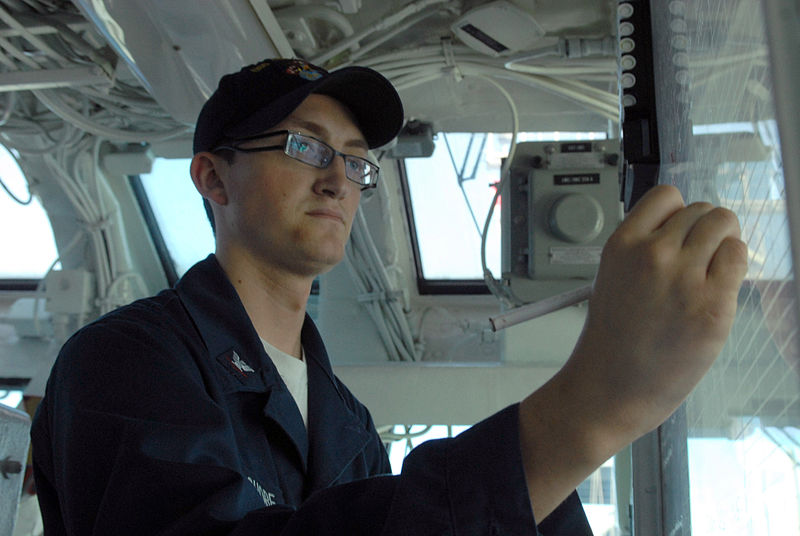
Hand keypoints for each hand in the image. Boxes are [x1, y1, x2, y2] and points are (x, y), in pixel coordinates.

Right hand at [569, 184, 747, 437]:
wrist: (609, 388)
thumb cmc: (610, 341)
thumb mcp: (612, 278)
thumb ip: (644, 250)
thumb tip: (687, 230)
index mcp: (621, 246)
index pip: (666, 196)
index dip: (678, 213)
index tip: (679, 233)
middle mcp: (652, 255)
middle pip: (702, 210)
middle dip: (705, 231)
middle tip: (699, 260)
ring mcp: (684, 279)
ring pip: (725, 226)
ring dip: (724, 244)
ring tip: (710, 273)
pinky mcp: (713, 305)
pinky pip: (738, 259)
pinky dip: (734, 267)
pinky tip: (717, 289)